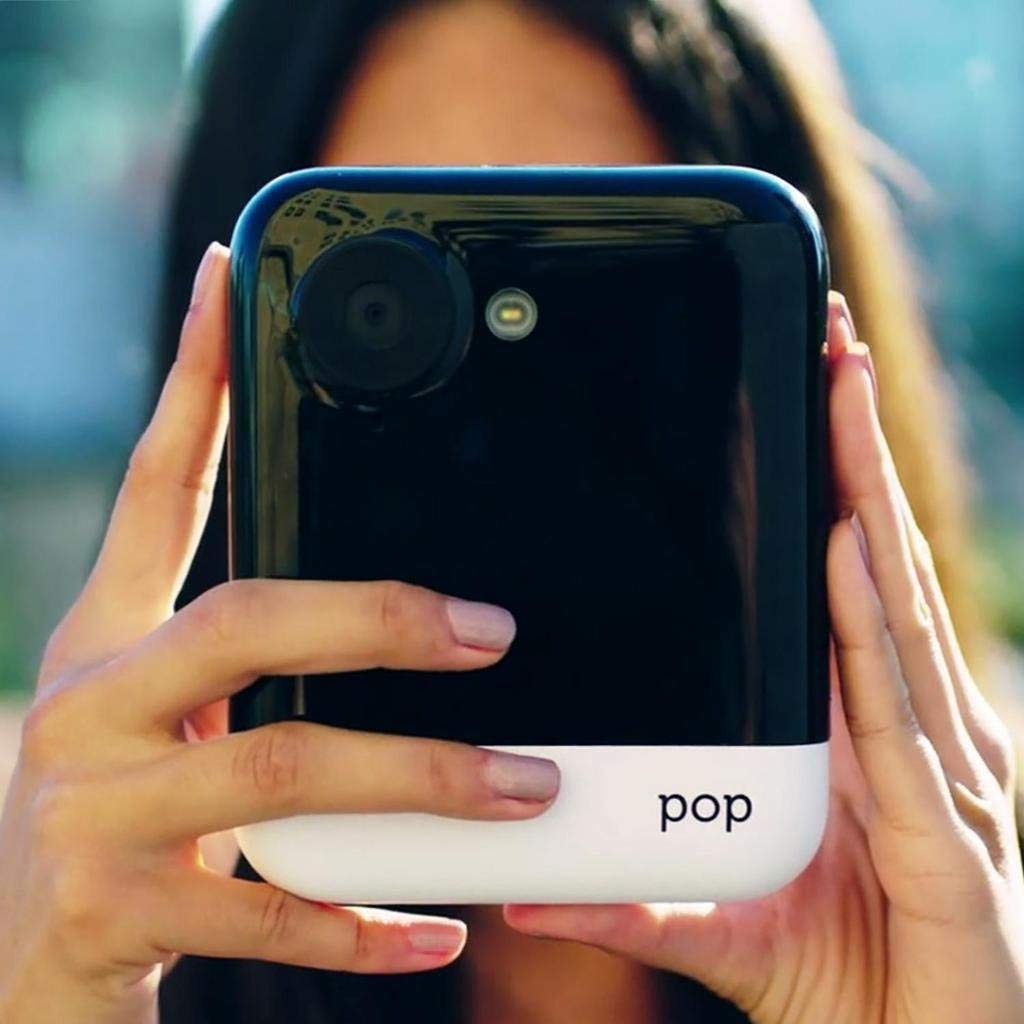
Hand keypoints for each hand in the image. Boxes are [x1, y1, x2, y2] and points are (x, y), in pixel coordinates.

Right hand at [0, 243, 559, 1023]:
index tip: (231, 277)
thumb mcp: (160, 721)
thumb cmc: (118, 820)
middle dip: (381, 618)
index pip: (154, 487)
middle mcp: (90, 705)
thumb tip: (386, 624)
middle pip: (245, 619)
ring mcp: (90, 809)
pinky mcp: (108, 913)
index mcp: (107, 642)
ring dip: (418, 779)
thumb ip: (249, 669)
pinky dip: (363, 924)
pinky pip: (267, 916)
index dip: (190, 379)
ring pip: (279, 766)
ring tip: (522, 788)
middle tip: (495, 632)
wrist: (18, 966)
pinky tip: (439, 929)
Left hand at [504, 293, 1023, 1022]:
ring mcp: (937, 772)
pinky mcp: (948, 833)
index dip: (834, 496)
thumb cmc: (855, 989)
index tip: (809, 405)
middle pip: (875, 570)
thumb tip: (524, 889)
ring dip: (868, 503)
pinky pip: (898, 715)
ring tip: (842, 400)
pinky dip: (875, 630)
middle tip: (830, 346)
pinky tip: (854, 554)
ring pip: (893, 613)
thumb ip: (634, 898)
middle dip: (854, 455)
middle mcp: (906, 733)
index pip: (845, 590)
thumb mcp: (727, 930)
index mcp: (858, 735)